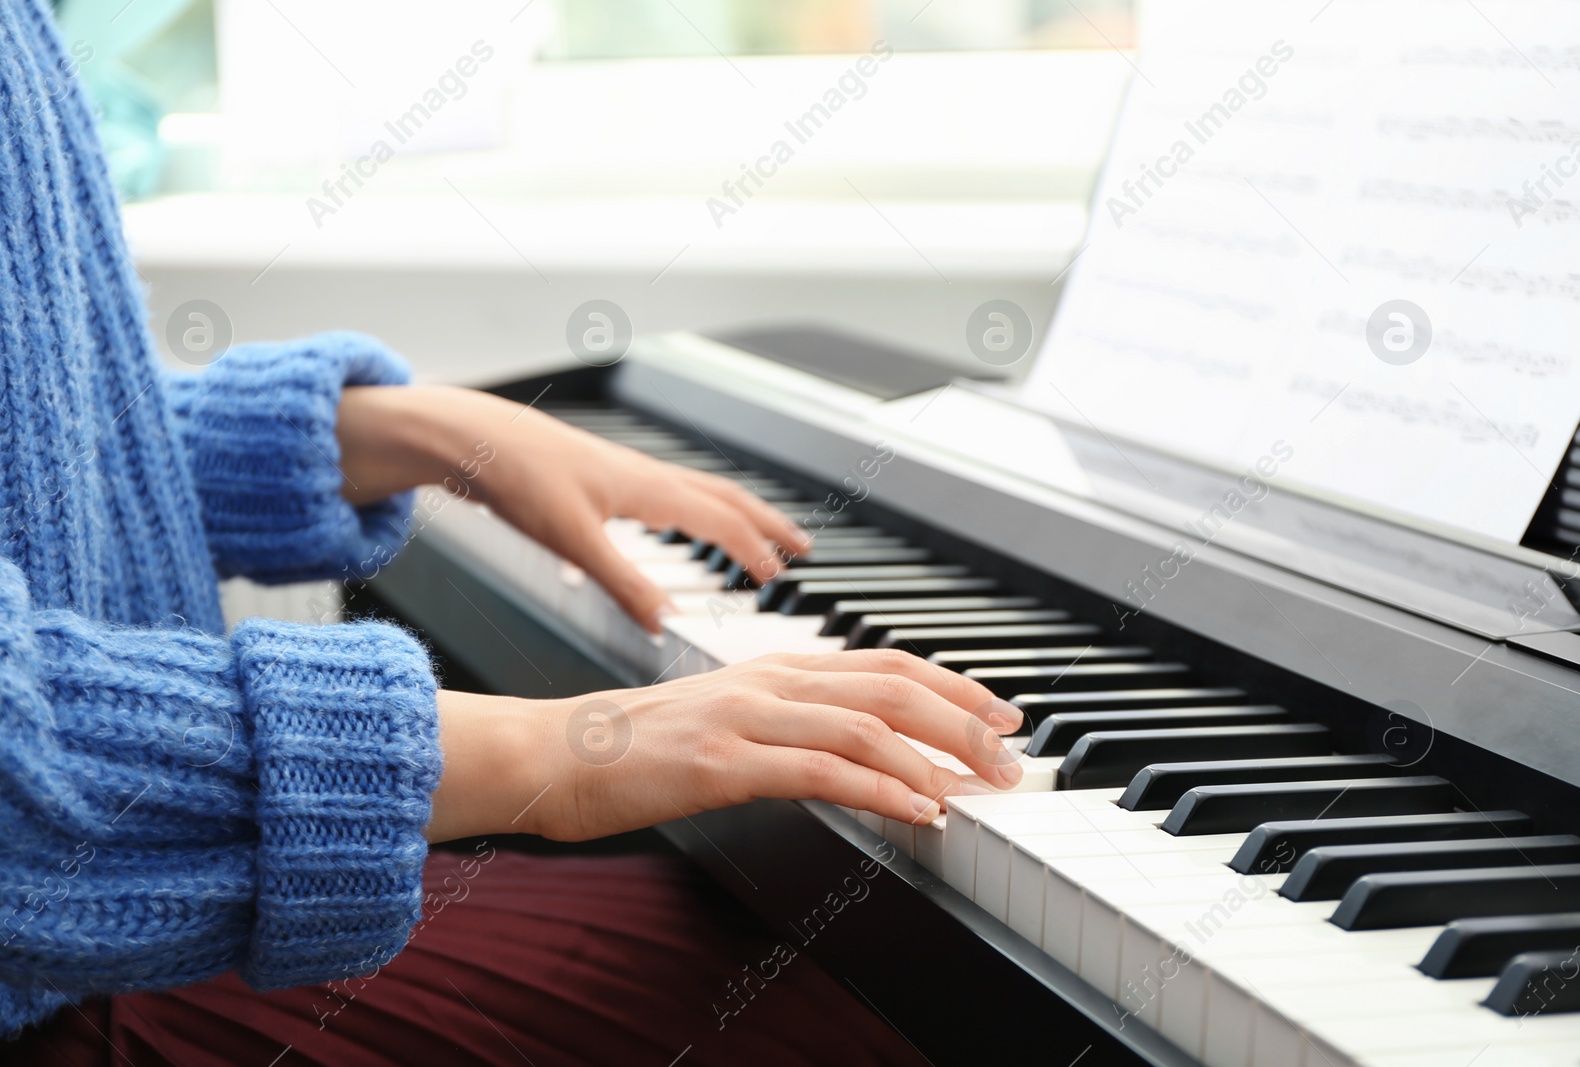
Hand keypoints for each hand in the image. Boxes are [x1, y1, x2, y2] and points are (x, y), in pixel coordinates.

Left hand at [336, 384, 808, 630]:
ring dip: (735, 513)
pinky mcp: (602, 475)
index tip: (780, 574)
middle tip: (800, 545)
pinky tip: (679, 521)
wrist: (472, 437)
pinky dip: (696, 508)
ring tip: (754, 533)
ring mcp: (626, 472)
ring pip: (700, 490)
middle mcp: (646, 475)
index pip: (721, 520)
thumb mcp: (573, 542)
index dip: (755, 549)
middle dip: (766, 522)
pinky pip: (671, 491)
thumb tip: (665, 623)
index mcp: (649, 489)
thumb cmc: (517, 478)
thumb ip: (623, 585)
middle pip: (725, 497)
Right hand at [424, 650, 1026, 843]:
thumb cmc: (633, 749)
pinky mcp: (724, 760)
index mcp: (772, 669)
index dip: (952, 686)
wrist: (552, 758)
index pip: (883, 665)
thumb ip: (786, 728)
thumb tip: (852, 755)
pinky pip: (821, 770)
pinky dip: (881, 789)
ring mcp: (746, 717)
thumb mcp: (723, 724)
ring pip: (866, 724)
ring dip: (937, 758)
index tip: (1000, 715)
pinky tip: (918, 811)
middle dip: (964, 720)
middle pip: (890, 686)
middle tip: (1011, 757)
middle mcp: (768, 681)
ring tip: (980, 789)